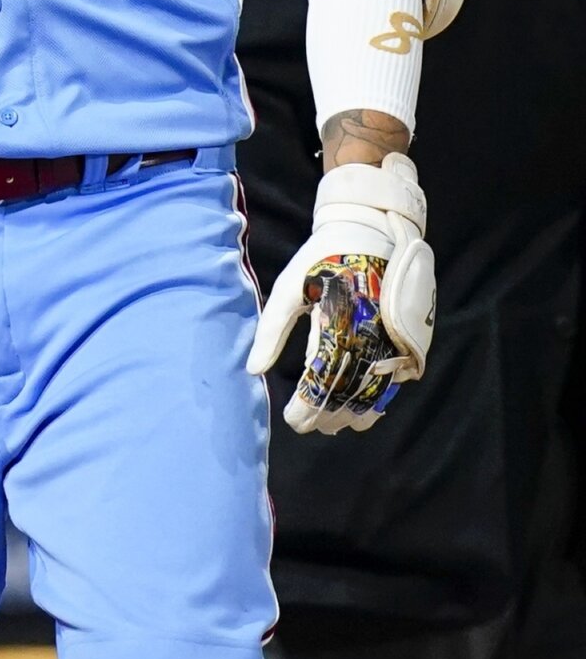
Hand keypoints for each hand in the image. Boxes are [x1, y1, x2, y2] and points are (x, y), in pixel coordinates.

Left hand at [246, 152, 434, 432]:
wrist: (372, 232)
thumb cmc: (321, 260)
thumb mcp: (289, 288)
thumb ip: (271, 331)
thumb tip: (252, 370)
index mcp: (335, 326)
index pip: (320, 381)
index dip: (307, 406)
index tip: (292, 419)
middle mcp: (367, 338)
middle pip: (348, 391)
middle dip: (327, 413)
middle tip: (307, 426)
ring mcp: (391, 340)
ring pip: (374, 390)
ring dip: (353, 411)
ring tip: (333, 426)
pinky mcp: (406, 339)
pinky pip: (394, 378)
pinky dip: (378, 398)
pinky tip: (365, 412)